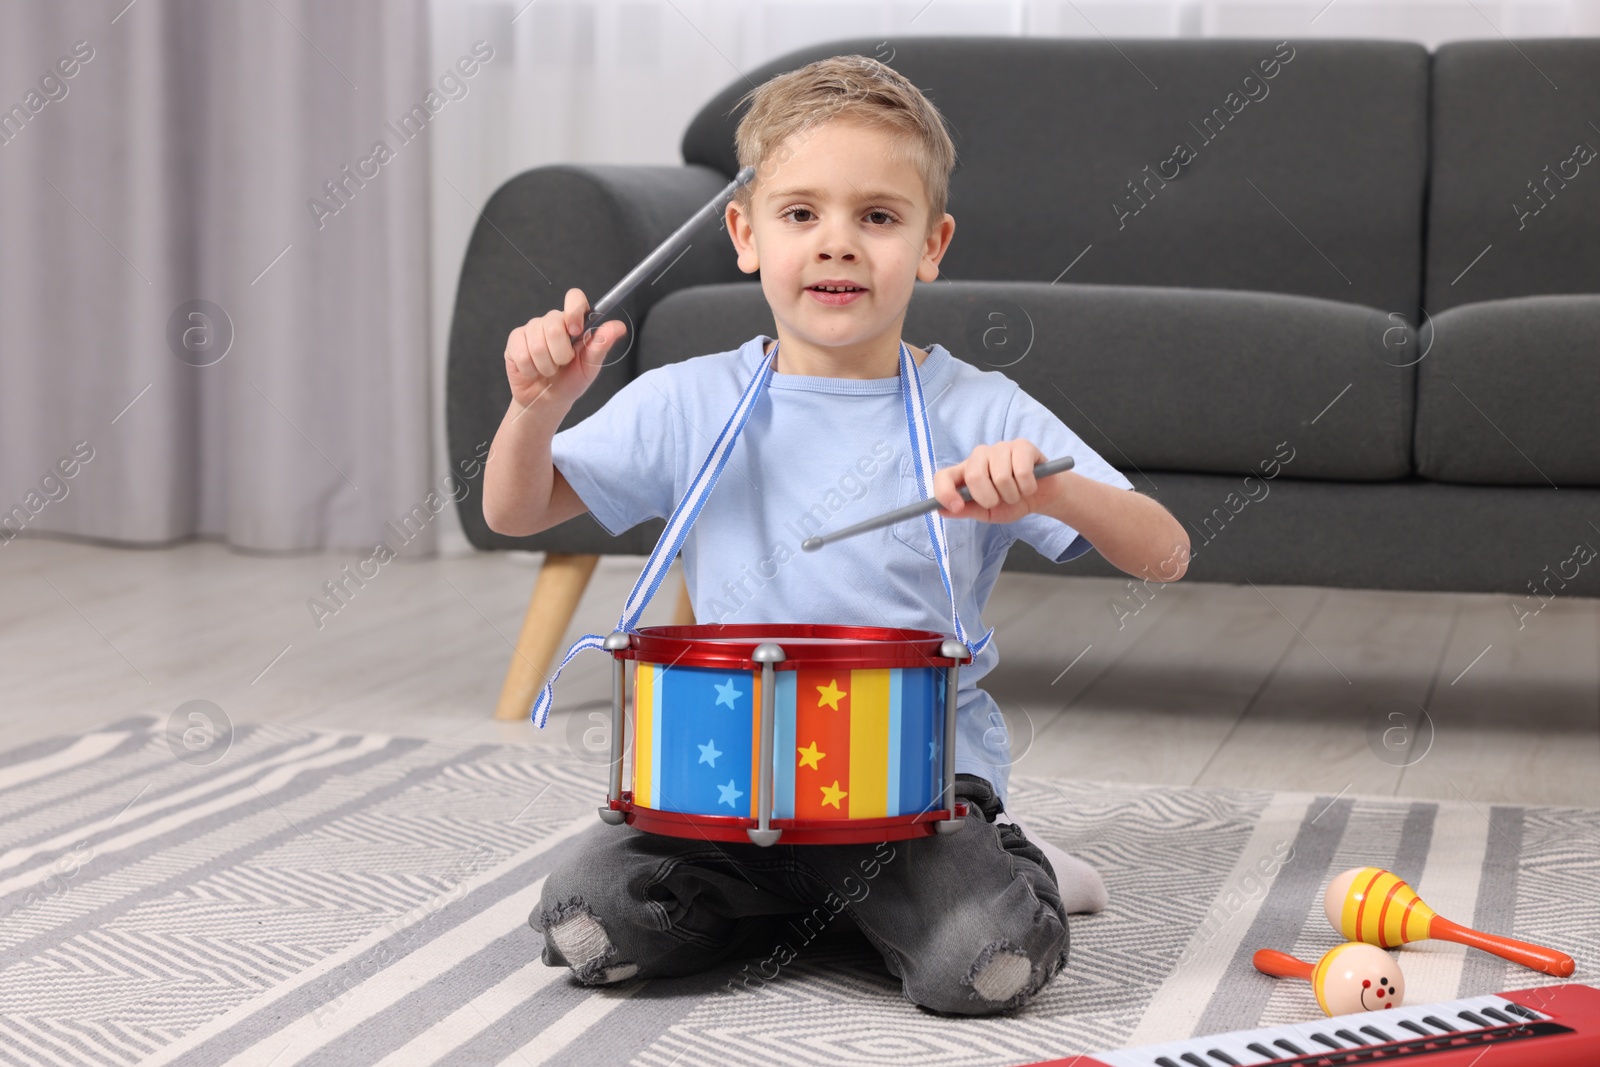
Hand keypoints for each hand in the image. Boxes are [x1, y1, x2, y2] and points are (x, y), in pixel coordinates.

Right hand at [504, 287, 627, 409]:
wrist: (548, 400)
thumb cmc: (571, 381)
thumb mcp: (590, 366)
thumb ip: (601, 345)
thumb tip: (619, 326)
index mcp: (574, 322)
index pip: (574, 297)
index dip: (573, 311)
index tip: (576, 331)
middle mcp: (552, 321)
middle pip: (553, 326)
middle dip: (561, 354)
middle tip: (562, 364)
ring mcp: (531, 329)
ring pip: (537, 343)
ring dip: (546, 365)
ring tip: (549, 370)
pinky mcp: (515, 340)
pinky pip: (522, 353)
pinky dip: (530, 369)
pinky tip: (533, 370)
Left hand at [931, 440, 1066, 524]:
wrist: (1042, 497)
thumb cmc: (1012, 503)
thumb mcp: (987, 513)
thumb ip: (966, 510)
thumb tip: (942, 510)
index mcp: (966, 472)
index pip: (943, 476)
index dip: (945, 492)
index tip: (957, 507)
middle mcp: (979, 456)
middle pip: (974, 476)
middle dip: (990, 498)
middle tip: (1001, 500)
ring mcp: (1000, 448)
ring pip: (1001, 477)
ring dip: (1013, 495)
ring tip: (1017, 492)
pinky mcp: (1022, 446)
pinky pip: (1022, 472)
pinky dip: (1028, 487)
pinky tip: (1029, 485)